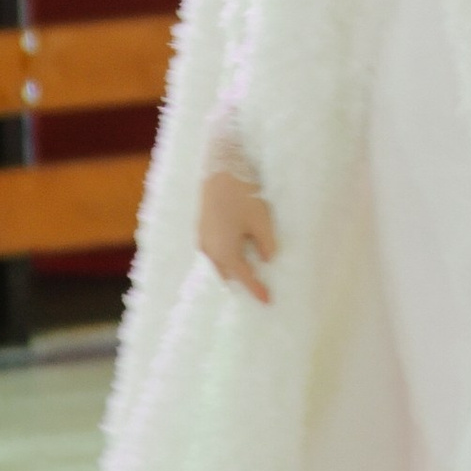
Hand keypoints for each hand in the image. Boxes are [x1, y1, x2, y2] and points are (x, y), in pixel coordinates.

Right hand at [198, 166, 279, 304]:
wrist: (219, 169)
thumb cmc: (242, 195)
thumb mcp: (261, 221)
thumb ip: (267, 244)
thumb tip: (268, 260)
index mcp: (225, 253)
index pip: (244, 278)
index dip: (257, 290)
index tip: (268, 301)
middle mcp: (210, 250)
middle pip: (228, 273)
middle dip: (242, 280)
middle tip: (259, 285)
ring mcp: (203, 238)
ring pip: (219, 262)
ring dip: (233, 266)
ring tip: (250, 266)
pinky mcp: (202, 227)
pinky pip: (214, 249)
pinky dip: (226, 254)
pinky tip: (238, 246)